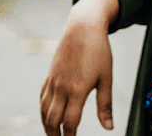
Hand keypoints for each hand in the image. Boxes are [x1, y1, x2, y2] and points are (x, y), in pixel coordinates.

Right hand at [40, 0, 118, 135]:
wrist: (83, 27)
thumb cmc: (98, 51)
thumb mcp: (106, 78)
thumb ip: (105, 105)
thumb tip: (109, 128)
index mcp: (77, 90)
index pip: (69, 122)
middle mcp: (62, 87)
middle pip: (52, 120)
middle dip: (54, 135)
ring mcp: (53, 80)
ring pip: (44, 110)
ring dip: (47, 125)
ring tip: (53, 134)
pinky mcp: (50, 74)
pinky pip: (42, 96)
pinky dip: (43, 109)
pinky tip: (47, 114)